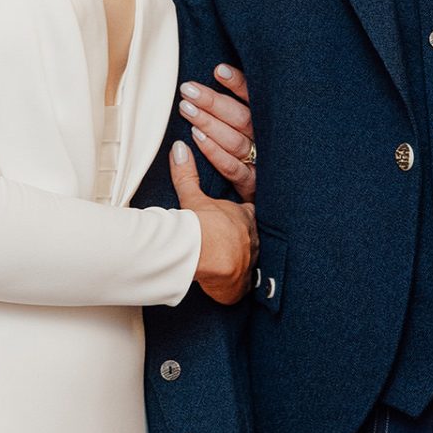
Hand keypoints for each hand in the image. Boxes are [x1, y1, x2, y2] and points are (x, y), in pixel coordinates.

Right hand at [170, 141, 257, 303]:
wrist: (208, 254)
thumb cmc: (203, 225)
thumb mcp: (193, 197)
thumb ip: (187, 174)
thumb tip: (179, 148)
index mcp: (244, 216)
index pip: (248, 213)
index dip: (241, 215)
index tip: (232, 218)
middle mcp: (252, 238)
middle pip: (252, 237)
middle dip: (243, 239)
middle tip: (230, 242)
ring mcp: (250, 261)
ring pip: (250, 260)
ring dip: (241, 261)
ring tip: (230, 264)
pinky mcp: (243, 282)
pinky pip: (243, 282)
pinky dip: (236, 283)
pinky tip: (229, 284)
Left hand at [179, 63, 256, 201]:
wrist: (280, 191)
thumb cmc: (254, 148)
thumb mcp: (252, 122)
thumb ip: (237, 103)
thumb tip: (215, 73)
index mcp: (269, 119)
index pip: (254, 97)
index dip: (238, 83)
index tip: (218, 70)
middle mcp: (268, 138)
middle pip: (241, 117)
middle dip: (212, 102)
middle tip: (188, 90)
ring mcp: (262, 161)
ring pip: (234, 141)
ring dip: (209, 124)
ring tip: (187, 110)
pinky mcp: (253, 184)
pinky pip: (233, 168)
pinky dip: (214, 153)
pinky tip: (196, 139)